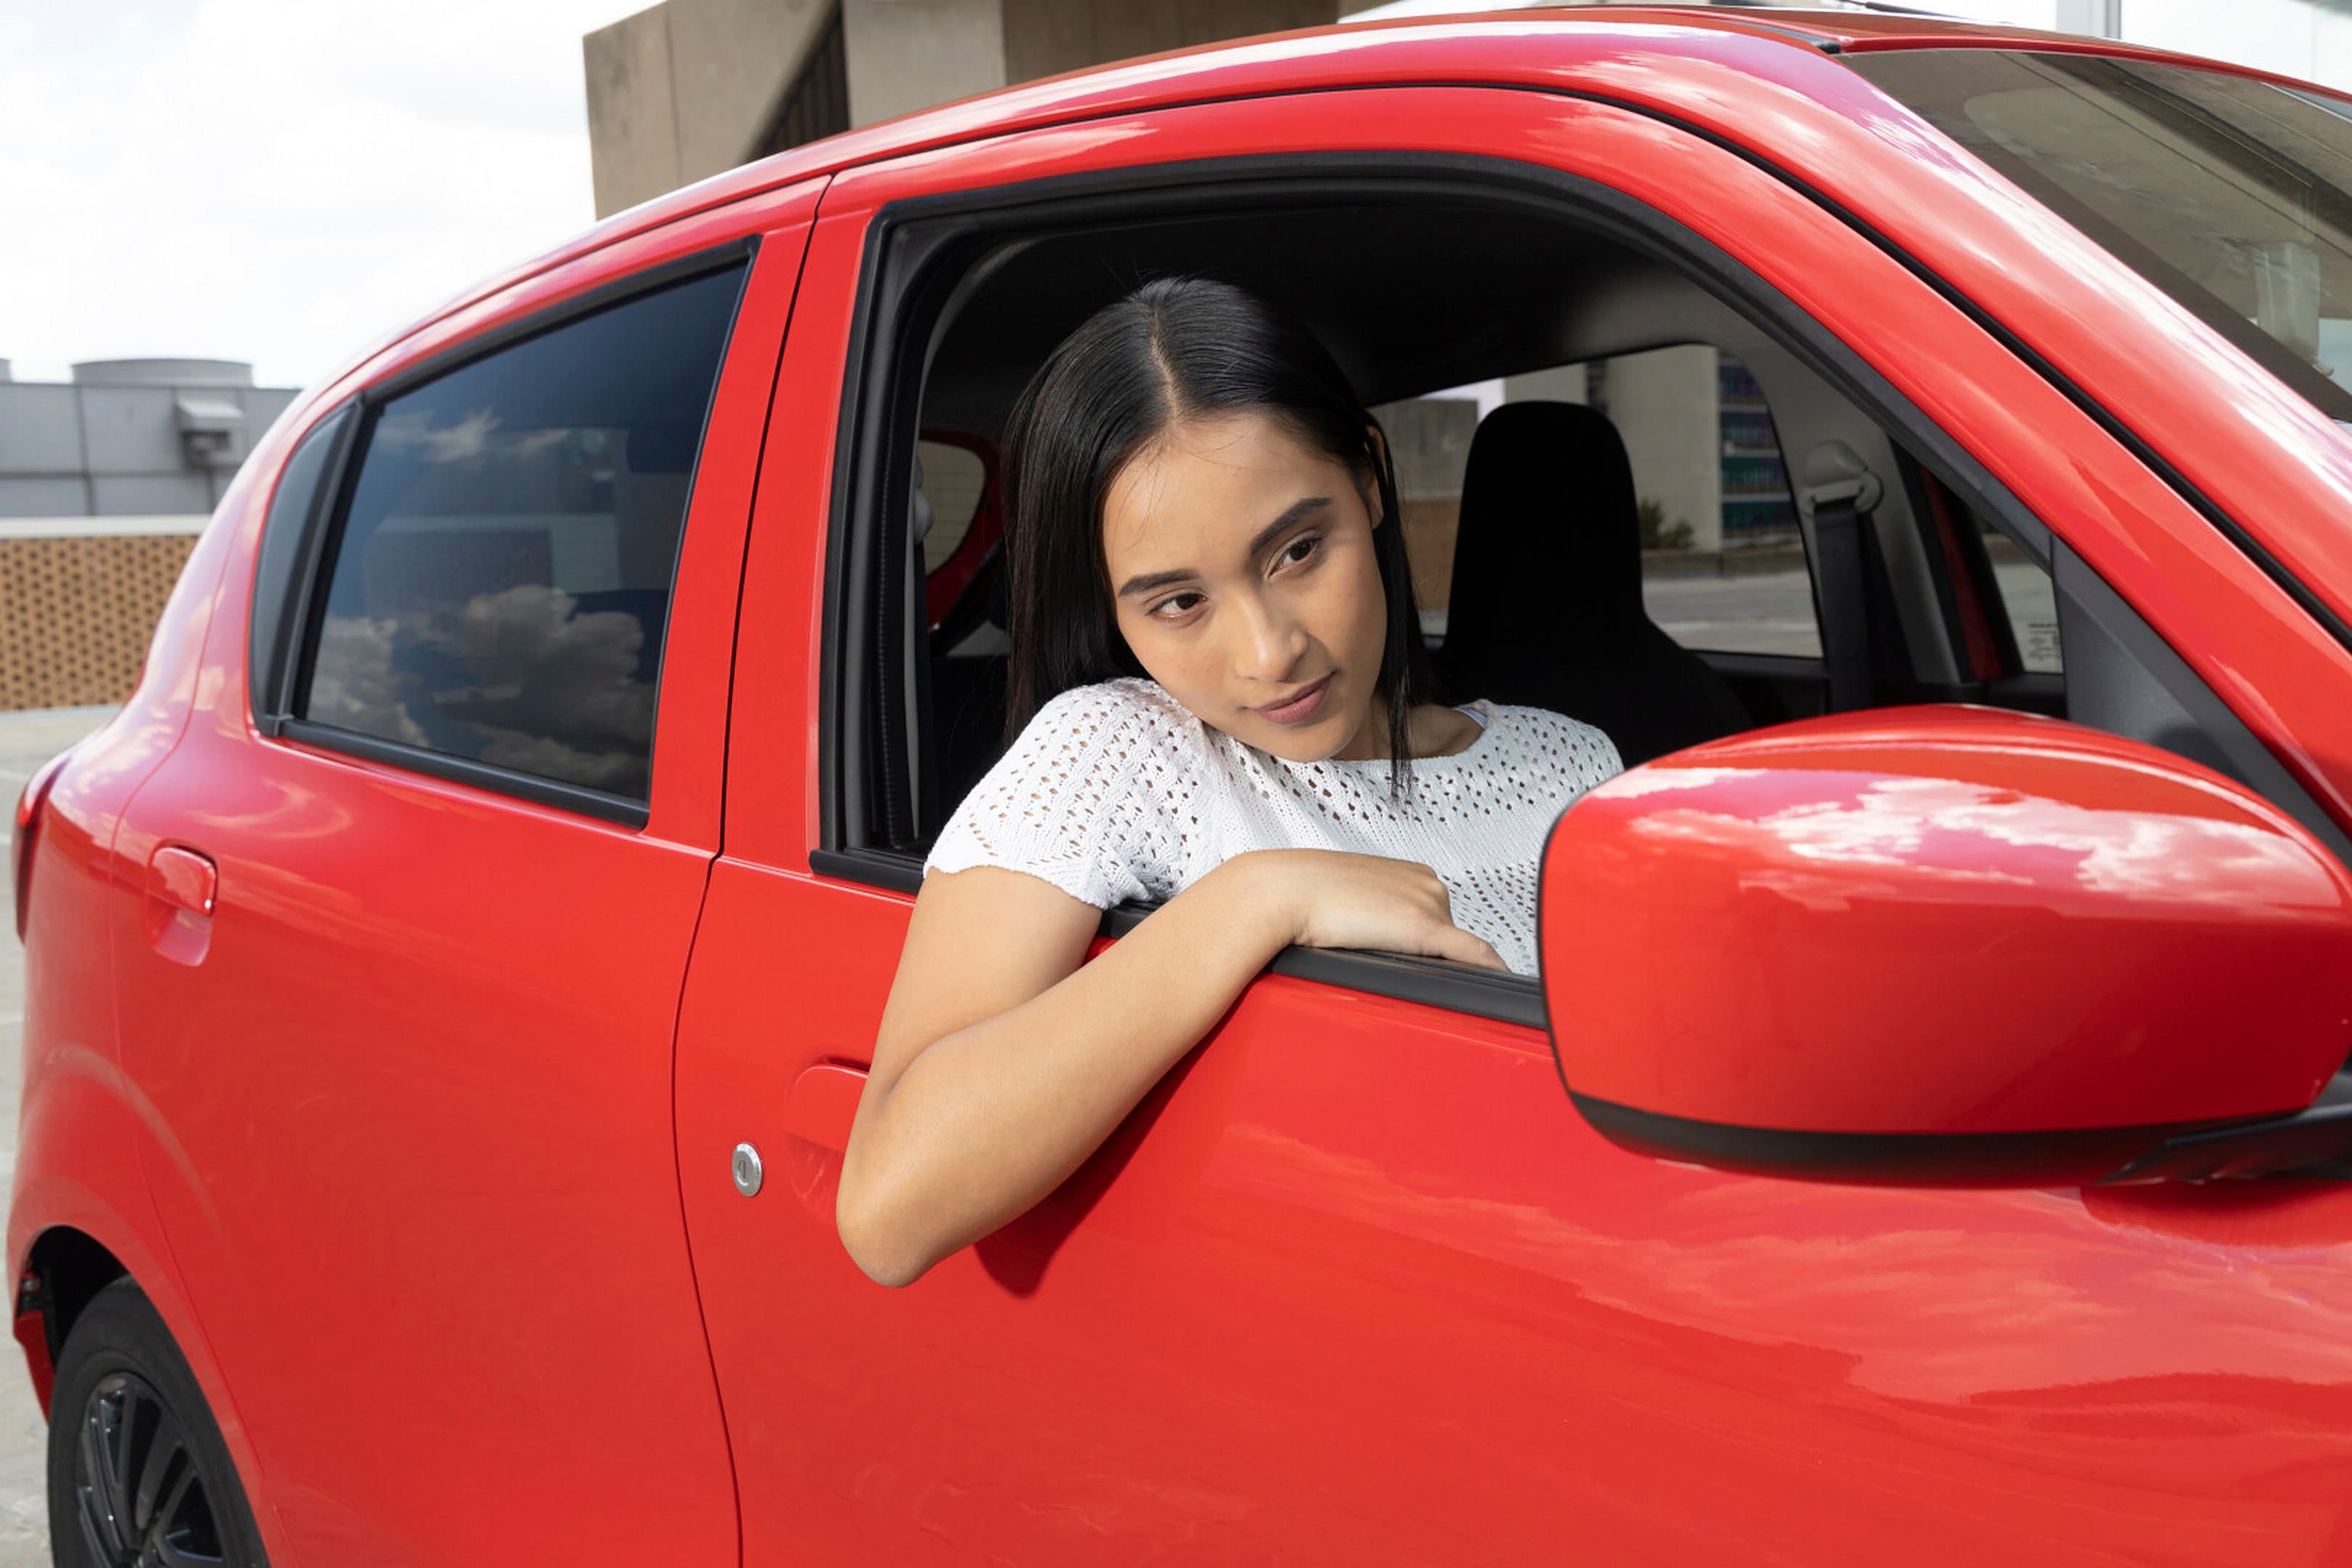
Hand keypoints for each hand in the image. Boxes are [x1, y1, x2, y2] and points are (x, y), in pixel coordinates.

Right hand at [1224, 849, 1507, 970]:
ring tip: (1389, 970)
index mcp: (1411, 873)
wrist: (1281, 893)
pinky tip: (1497, 985)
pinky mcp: (1424, 927)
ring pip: (1452, 952)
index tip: (1416, 963)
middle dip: (1428, 958)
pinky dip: (1488, 970)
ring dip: (1437, 969)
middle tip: (1390, 967)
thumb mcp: (1347, 897)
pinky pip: (1471, 954)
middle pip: (1447, 938)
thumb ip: (1373, 914)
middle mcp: (1427, 883)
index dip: (1425, 947)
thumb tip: (1376, 939)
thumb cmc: (1301, 897)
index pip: (1437, 919)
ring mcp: (1428, 903)